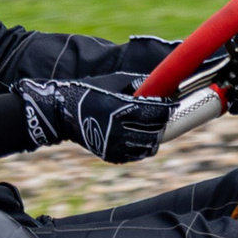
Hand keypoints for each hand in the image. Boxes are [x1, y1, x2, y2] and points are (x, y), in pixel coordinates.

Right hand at [16, 74, 172, 164]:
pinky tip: (141, 137)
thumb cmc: (90, 91)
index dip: (168, 108)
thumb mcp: (114, 81)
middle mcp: (118, 130)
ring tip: (154, 127)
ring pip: (147, 146)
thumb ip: (138, 82)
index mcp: (120, 109)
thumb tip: (161, 82)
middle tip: (165, 114)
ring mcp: (114, 145)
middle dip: (163, 122)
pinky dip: (142, 147)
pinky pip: (135, 155)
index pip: (155, 112)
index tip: (173, 102)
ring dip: (155, 136)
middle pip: (154, 131)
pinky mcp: (110, 155)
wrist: (63, 113)